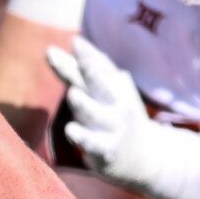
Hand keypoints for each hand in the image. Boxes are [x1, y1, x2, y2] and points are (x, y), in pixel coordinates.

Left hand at [47, 38, 171, 192]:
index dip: (88, 55)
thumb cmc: (115, 117)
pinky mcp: (106, 149)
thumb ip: (79, 73)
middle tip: (83, 61)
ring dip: (83, 103)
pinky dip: (81, 136)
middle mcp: (115, 104)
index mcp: (114, 87)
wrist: (144, 157)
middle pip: (101, 85)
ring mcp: (112, 127)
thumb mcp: (103, 93)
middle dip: (93, 72)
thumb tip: (55, 49)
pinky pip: (92, 142)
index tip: (75, 41)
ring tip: (73, 94)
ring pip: (94, 113)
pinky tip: (70, 129)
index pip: (100, 67)